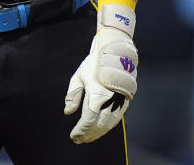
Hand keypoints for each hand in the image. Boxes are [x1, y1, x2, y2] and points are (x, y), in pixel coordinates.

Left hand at [64, 3, 137, 143]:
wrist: (115, 53)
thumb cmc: (93, 64)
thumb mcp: (78, 76)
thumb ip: (73, 95)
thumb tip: (68, 112)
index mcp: (97, 95)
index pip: (88, 120)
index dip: (81, 131)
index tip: (74, 136)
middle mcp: (110, 101)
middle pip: (99, 125)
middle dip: (89, 134)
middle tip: (79, 140)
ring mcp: (120, 102)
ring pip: (109, 124)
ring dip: (98, 133)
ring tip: (88, 137)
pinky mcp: (125, 101)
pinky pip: (115, 118)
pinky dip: (107, 127)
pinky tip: (100, 129)